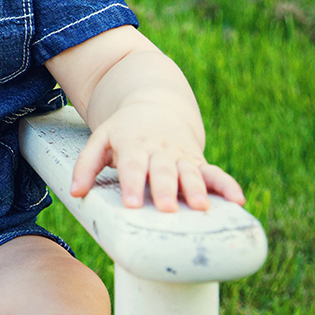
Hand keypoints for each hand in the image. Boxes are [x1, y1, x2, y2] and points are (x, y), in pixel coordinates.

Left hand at [71, 102, 245, 210]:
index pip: (132, 166)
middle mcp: (159, 151)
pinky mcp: (197, 161)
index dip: (133, 184)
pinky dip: (227, 186)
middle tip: (165, 209)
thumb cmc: (123, 130)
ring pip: (190, 172)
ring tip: (201, 207)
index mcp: (133, 145)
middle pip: (162, 171)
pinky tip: (238, 201)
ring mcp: (181, 156)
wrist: (154, 105)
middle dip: (165, 189)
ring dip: (196, 189)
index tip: (132, 204)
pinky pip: (215, 173)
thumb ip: (85, 165)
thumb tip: (75, 193)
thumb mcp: (100, 139)